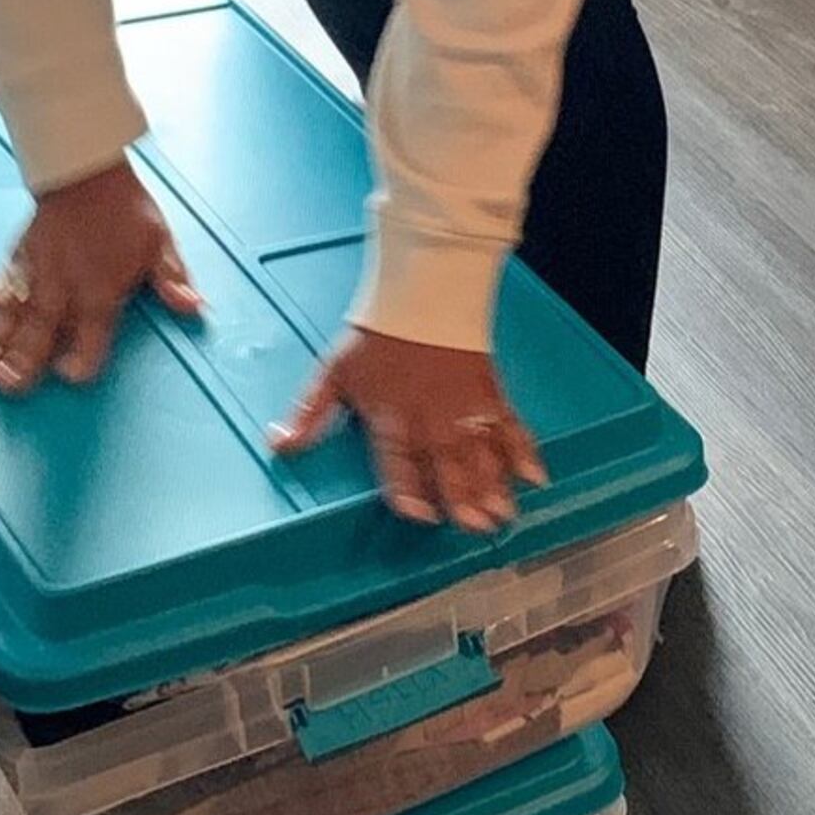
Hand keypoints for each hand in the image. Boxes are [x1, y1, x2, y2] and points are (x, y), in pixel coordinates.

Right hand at [0, 162, 200, 391]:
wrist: (84, 170)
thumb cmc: (124, 211)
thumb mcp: (159, 243)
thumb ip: (172, 280)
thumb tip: (194, 307)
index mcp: (100, 287)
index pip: (92, 329)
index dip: (83, 354)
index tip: (71, 375)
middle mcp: (61, 287)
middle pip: (41, 329)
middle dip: (25, 359)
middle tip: (11, 386)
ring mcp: (31, 278)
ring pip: (7, 318)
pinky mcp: (11, 268)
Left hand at [271, 328, 545, 532]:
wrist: (425, 289)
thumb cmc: (378, 332)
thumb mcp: (334, 372)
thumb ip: (310, 413)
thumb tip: (278, 445)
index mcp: (391, 414)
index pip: (397, 458)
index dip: (407, 487)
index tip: (418, 514)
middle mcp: (431, 416)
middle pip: (448, 461)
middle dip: (462, 496)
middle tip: (475, 525)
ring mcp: (464, 406)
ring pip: (482, 452)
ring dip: (495, 484)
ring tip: (504, 514)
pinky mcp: (489, 394)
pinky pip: (510, 425)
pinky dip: (524, 450)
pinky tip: (536, 475)